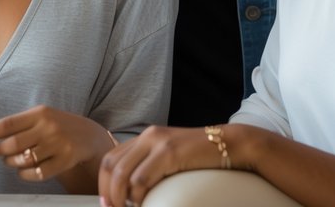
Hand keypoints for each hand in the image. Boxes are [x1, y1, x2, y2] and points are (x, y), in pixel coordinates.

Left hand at [0, 105, 111, 182]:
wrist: (88, 136)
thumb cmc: (56, 126)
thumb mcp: (40, 117)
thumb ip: (17, 125)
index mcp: (39, 113)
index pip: (7, 123)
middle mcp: (48, 128)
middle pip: (11, 144)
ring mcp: (57, 145)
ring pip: (22, 160)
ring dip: (10, 162)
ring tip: (10, 159)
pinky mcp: (64, 162)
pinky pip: (36, 174)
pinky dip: (24, 174)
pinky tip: (23, 169)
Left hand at [98, 125, 226, 206]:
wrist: (231, 144)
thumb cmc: (203, 157)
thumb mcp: (171, 157)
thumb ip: (153, 165)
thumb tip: (134, 189)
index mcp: (145, 137)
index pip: (111, 158)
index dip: (103, 183)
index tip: (107, 203)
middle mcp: (147, 136)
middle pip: (110, 165)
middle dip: (107, 192)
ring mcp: (158, 142)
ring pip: (122, 173)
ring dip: (119, 198)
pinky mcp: (169, 152)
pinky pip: (141, 178)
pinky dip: (137, 196)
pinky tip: (143, 204)